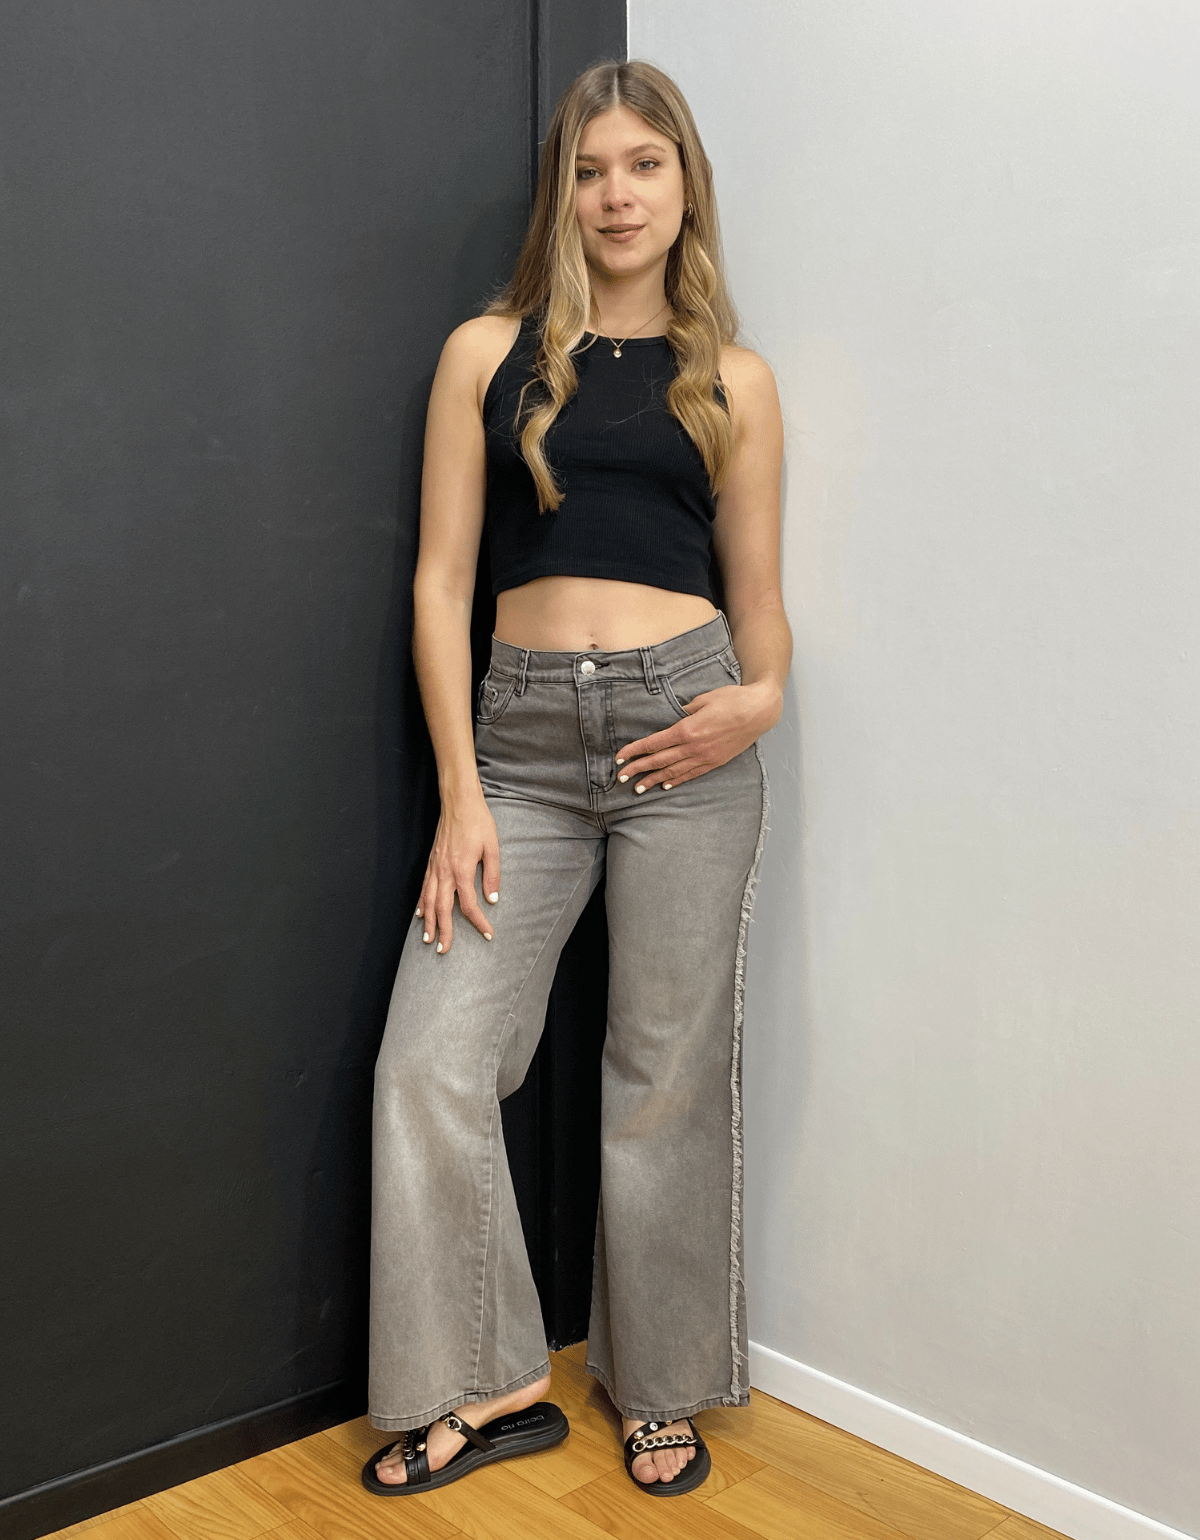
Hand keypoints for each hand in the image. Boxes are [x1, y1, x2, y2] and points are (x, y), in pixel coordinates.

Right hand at [416, 792, 499, 953]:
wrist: (459, 803)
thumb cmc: (478, 823)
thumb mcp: (492, 848)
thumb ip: (492, 876)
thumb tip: (492, 899)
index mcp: (462, 870)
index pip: (469, 905)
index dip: (478, 922)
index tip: (488, 934)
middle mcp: (445, 872)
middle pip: (442, 909)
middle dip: (443, 931)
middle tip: (443, 950)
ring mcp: (435, 867)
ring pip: (429, 901)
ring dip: (428, 922)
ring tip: (428, 939)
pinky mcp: (431, 862)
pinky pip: (424, 888)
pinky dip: (421, 903)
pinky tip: (421, 913)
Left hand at [615, 681, 780, 793]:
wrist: (760, 710)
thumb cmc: (732, 699)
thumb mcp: (703, 699)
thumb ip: (684, 711)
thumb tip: (671, 719)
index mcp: (688, 729)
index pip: (653, 744)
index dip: (634, 751)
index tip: (620, 758)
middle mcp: (694, 747)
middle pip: (660, 761)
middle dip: (638, 770)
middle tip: (621, 779)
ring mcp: (706, 757)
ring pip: (674, 772)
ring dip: (654, 780)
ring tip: (638, 788)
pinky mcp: (716, 761)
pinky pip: (692, 774)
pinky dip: (678, 780)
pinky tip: (666, 785)